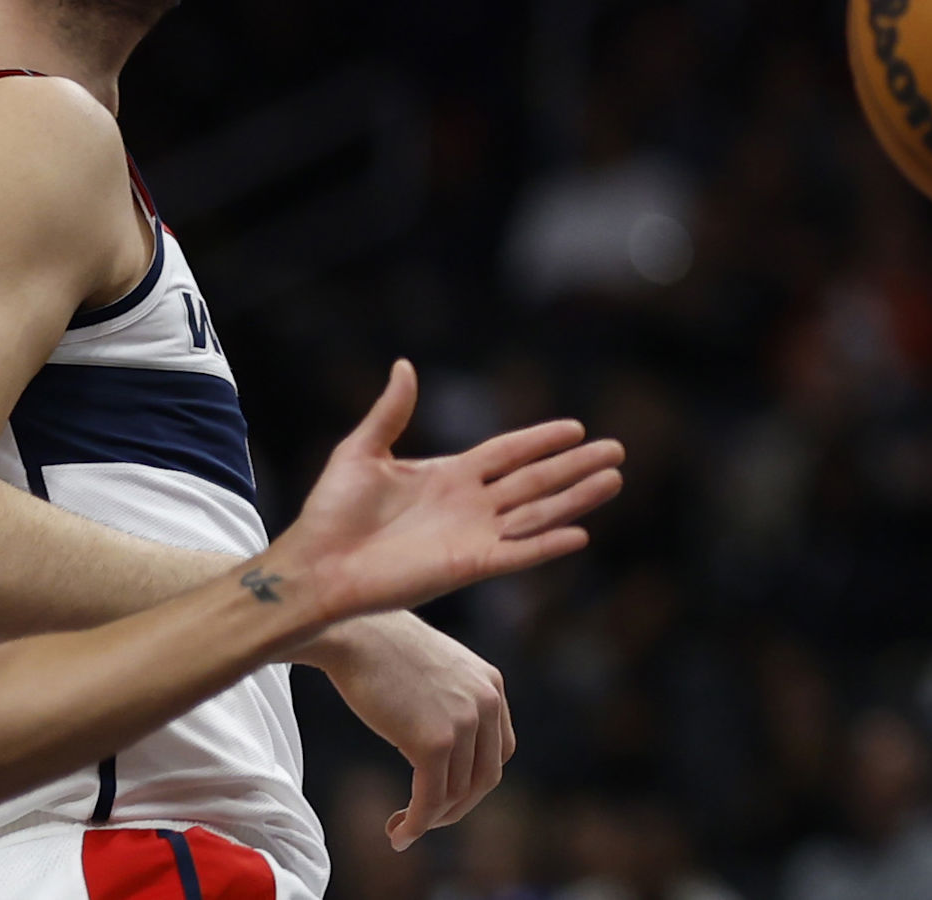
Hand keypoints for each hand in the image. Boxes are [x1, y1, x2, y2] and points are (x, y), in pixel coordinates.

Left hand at [259, 364, 619, 635]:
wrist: (314, 568)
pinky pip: (518, 554)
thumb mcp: (360, 452)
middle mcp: (469, 505)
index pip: (509, 453)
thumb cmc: (329, 514)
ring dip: (576, 498)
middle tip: (617, 451)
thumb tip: (403, 365)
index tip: (576, 427)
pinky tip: (580, 533)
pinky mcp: (468, 566)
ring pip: (538, 512)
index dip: (542, 440)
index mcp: (449, 475)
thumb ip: (391, 411)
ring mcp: (473, 536)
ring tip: (614, 480)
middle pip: (536, 479)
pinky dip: (548, 544)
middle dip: (576, 465)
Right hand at [307, 612, 515, 846]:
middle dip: (455, 808)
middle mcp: (487, 702)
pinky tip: (398, 832)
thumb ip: (450, 704)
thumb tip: (439, 751)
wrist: (356, 632)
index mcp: (491, 685)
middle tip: (422, 822)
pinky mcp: (434, 741)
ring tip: (402, 829)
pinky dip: (417, 823)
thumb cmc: (383, 650)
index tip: (442, 796)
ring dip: (431, 821)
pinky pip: (432, 799)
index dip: (473, 782)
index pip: (500, 751)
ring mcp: (464, 722)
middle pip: (485, 778)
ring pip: (458, 794)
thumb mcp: (436, 673)